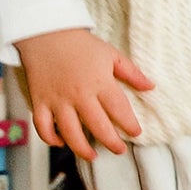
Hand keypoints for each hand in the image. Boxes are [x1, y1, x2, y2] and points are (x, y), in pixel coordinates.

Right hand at [15, 27, 154, 160]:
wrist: (46, 34)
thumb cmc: (80, 45)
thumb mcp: (111, 54)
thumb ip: (132, 73)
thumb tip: (151, 87)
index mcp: (99, 82)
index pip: (119, 110)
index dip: (129, 125)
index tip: (136, 132)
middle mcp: (79, 94)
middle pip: (98, 126)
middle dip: (111, 142)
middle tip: (119, 150)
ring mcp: (58, 100)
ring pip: (70, 133)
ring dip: (82, 149)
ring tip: (93, 156)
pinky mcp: (39, 101)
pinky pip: (43, 126)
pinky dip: (50, 138)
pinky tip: (61, 142)